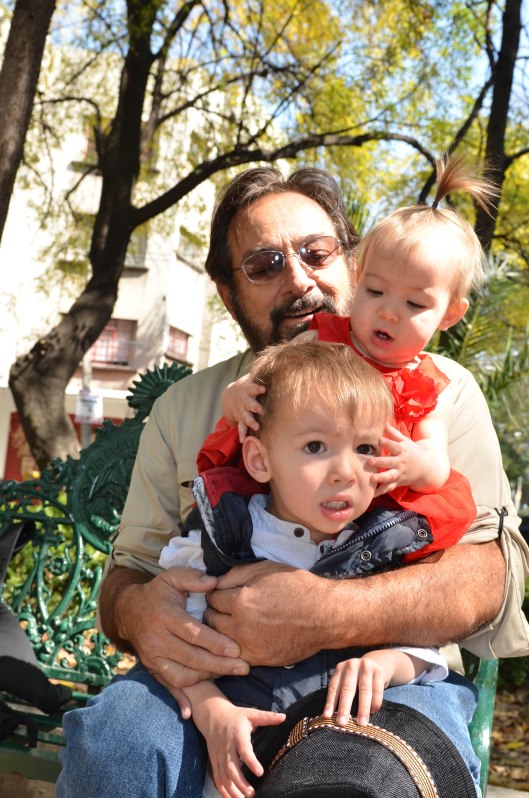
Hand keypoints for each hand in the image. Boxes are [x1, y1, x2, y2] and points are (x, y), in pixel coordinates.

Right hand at [111, 567, 249, 715]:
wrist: (130, 610)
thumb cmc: (158, 592)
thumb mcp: (173, 577)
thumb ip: (194, 579)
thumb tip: (215, 583)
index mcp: (164, 616)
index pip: (192, 633)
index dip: (215, 642)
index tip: (236, 649)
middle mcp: (156, 639)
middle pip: (191, 657)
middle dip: (219, 665)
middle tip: (243, 667)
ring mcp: (153, 657)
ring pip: (181, 675)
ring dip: (207, 679)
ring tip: (230, 675)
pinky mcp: (151, 668)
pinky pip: (166, 686)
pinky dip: (179, 699)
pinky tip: (191, 711)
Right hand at [196, 701, 284, 797]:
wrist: (213, 716)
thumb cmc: (236, 716)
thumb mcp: (251, 713)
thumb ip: (267, 717)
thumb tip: (284, 717)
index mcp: (237, 734)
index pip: (244, 749)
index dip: (251, 761)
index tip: (260, 772)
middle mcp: (227, 747)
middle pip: (231, 767)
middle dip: (240, 783)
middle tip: (252, 794)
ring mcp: (219, 755)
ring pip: (223, 776)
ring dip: (232, 790)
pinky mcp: (214, 761)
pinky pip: (216, 778)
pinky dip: (222, 790)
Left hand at [205, 561, 332, 664]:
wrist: (324, 615)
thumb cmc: (297, 587)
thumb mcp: (265, 568)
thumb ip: (235, 574)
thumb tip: (215, 583)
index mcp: (240, 601)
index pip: (212, 598)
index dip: (215, 593)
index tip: (220, 593)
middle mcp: (240, 626)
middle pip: (211, 620)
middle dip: (214, 612)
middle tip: (222, 607)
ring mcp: (249, 646)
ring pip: (219, 640)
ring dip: (220, 631)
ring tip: (230, 622)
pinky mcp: (259, 660)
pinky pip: (234, 655)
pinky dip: (232, 647)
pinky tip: (241, 637)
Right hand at [221, 374, 265, 441]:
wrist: (229, 396)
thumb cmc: (247, 386)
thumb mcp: (251, 379)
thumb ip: (261, 374)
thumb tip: (276, 363)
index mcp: (248, 390)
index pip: (253, 388)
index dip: (257, 388)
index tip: (263, 389)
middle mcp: (244, 401)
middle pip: (249, 404)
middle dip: (254, 407)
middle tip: (261, 410)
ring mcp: (241, 411)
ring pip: (245, 417)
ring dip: (250, 422)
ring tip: (256, 427)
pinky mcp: (240, 419)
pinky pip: (241, 428)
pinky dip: (242, 434)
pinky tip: (243, 441)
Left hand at [323, 651, 393, 726]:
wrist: (378, 662)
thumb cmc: (359, 678)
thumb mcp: (348, 680)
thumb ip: (342, 693)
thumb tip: (335, 716)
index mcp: (340, 668)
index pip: (333, 687)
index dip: (330, 702)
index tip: (327, 717)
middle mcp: (351, 665)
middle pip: (347, 689)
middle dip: (344, 707)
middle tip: (342, 723)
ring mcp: (366, 666)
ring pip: (364, 690)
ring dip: (362, 708)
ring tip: (361, 723)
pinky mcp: (379, 671)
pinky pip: (377, 689)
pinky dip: (375, 702)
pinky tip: (373, 712)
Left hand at [368, 424, 423, 494]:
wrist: (426, 468)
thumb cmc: (412, 452)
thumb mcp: (405, 442)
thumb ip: (394, 433)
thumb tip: (384, 421)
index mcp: (402, 451)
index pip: (395, 446)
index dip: (387, 443)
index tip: (379, 439)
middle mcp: (400, 462)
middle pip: (390, 462)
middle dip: (380, 462)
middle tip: (370, 461)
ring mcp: (399, 473)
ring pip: (389, 476)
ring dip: (380, 478)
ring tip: (371, 478)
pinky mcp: (398, 482)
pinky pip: (389, 487)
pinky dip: (381, 491)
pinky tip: (372, 494)